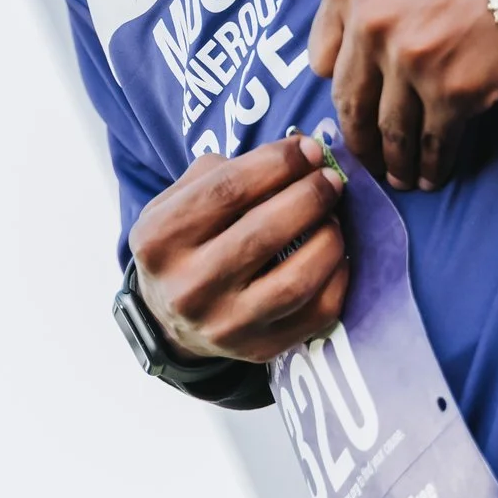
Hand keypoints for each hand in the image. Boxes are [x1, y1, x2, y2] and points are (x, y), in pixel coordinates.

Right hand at [127, 134, 351, 364]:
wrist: (168, 319)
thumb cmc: (183, 244)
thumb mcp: (177, 201)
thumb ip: (223, 172)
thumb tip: (296, 154)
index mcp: (160, 239)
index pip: (227, 190)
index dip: (277, 163)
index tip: (309, 148)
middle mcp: (188, 287)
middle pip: (263, 232)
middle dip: (309, 196)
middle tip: (330, 179)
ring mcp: (225, 325)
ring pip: (296, 280)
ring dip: (328, 238)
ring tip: (333, 217)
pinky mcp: (259, 349)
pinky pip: (316, 313)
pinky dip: (338, 277)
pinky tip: (335, 254)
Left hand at [306, 0, 497, 191]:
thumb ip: (363, 5)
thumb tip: (351, 65)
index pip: (322, 61)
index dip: (340, 92)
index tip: (350, 113)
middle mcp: (368, 23)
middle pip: (350, 102)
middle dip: (360, 140)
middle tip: (367, 163)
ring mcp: (408, 60)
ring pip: (390, 129)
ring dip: (393, 162)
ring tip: (399, 177)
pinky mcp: (452, 91)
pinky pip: (432, 141)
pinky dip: (431, 165)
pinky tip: (431, 176)